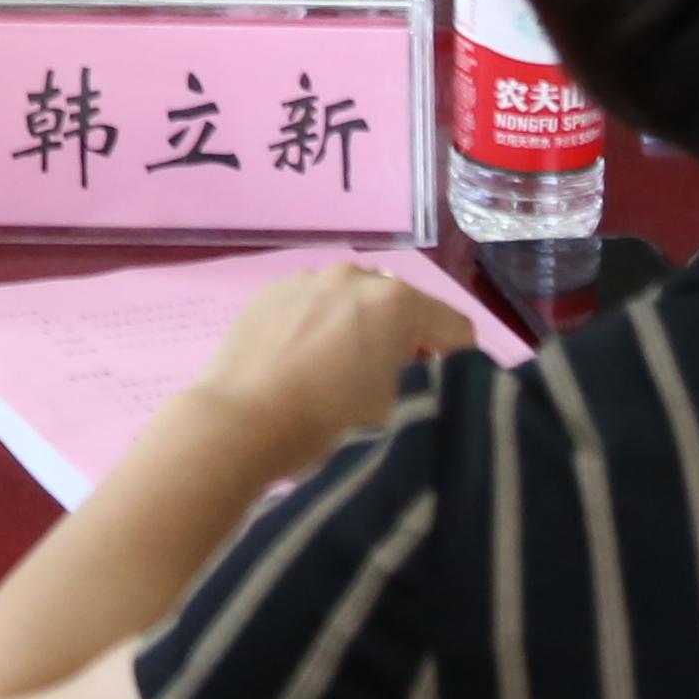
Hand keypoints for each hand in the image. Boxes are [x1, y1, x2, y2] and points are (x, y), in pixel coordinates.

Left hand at [169, 266, 482, 468]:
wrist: (239, 423)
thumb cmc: (328, 422)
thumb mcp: (397, 409)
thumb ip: (424, 383)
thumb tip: (421, 373)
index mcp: (396, 301)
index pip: (455, 328)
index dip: (458, 365)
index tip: (441, 395)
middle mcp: (355, 276)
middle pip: (404, 309)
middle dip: (408, 343)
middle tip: (393, 388)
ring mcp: (308, 278)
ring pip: (356, 302)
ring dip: (363, 330)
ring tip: (342, 375)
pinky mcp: (271, 291)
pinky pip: (315, 304)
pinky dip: (322, 326)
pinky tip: (303, 363)